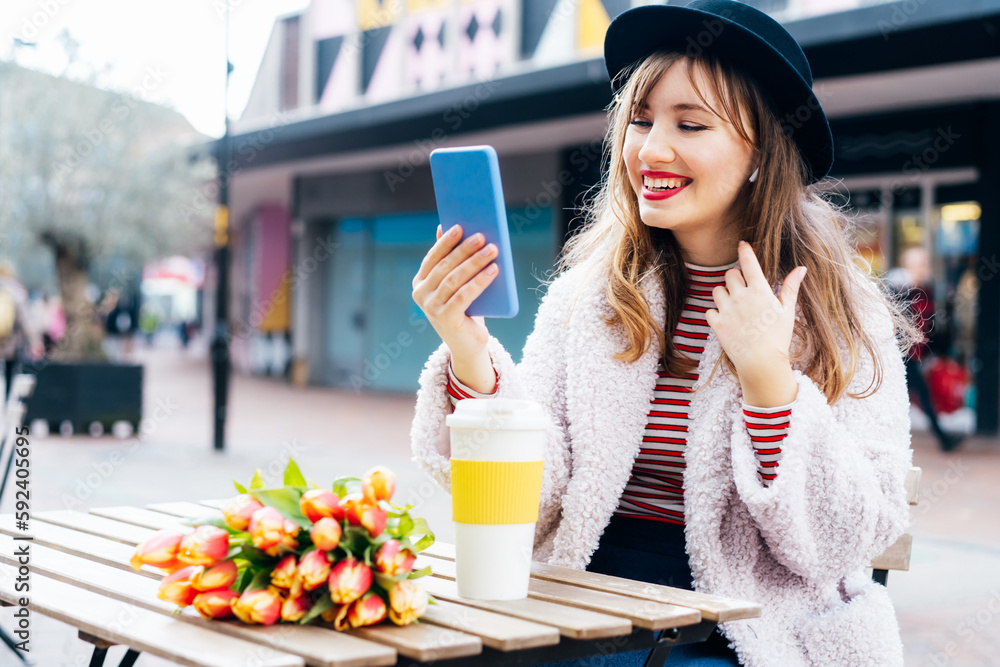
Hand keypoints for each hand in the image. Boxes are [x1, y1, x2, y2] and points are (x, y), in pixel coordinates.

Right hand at [411, 223, 498, 361]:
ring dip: (475, 262)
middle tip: (482, 236)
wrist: (467, 343)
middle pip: (445, 267)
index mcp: (420, 282)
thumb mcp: (455, 283)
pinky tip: (493, 270)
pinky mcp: (446, 319)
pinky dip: (480, 281)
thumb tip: (443, 227)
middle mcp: (421, 295)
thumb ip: (448, 259)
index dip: (446, 242)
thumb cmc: (463, 308)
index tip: (460, 226)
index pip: (432, 257)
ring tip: (492, 250)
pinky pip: (464, 295)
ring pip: (455, 279)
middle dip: (464, 250)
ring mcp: (431, 308)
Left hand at [704, 241, 805, 376]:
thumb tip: (801, 268)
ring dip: (724, 294)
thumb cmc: (778, 337)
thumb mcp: (787, 311)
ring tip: (735, 307)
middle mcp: (741, 297)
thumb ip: (791, 287)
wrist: (762, 362)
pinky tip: (727, 320)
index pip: (748, 263)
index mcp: (759, 291)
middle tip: (744, 291)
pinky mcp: (716, 323)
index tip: (742, 244)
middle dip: (736, 279)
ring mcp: (726, 310)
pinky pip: (709, 310)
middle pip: (730, 274)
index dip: (745, 250)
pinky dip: (715, 313)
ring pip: (717, 290)